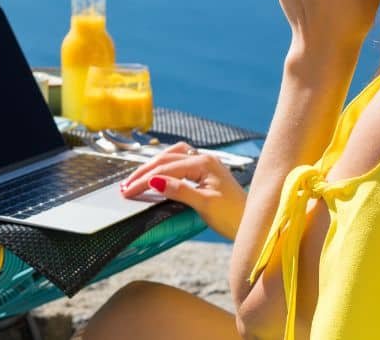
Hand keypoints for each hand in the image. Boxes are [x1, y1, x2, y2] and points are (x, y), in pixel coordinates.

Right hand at [120, 142, 246, 239]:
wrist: (254, 224)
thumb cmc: (233, 217)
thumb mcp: (205, 205)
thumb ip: (179, 190)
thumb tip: (155, 181)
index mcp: (204, 163)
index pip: (166, 169)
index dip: (144, 180)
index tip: (127, 191)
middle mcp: (204, 159)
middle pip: (166, 159)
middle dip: (144, 172)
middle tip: (125, 186)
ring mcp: (205, 164)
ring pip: (172, 156)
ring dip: (153, 165)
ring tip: (137, 178)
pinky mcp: (205, 172)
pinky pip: (179, 162)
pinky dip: (165, 166)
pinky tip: (158, 174)